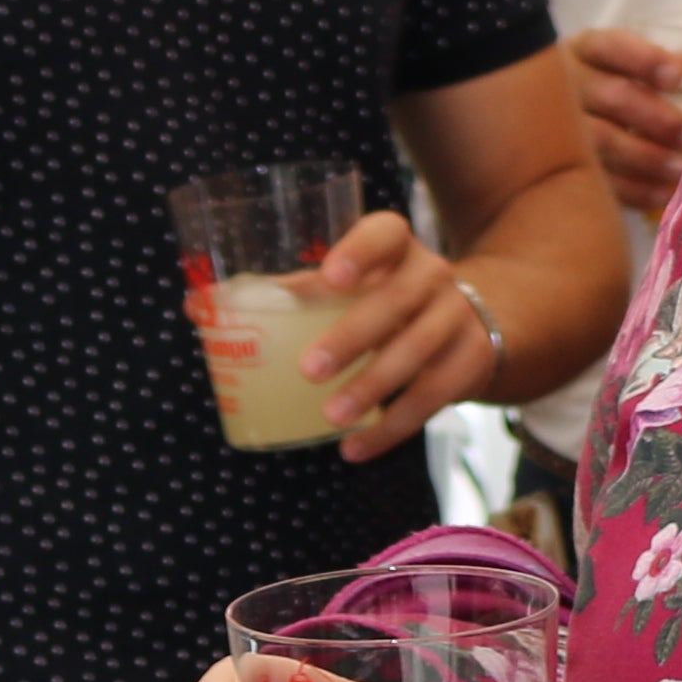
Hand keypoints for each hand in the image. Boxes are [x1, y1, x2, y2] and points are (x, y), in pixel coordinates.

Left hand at [298, 207, 502, 459]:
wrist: (467, 321)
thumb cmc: (384, 298)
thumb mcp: (353, 285)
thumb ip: (297, 294)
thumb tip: (209, 306)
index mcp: (397, 247)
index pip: (385, 234)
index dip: (360, 252)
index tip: (331, 276)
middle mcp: (433, 274)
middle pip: (397, 301)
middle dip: (353, 337)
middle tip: (310, 370)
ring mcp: (458, 316)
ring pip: (418, 351)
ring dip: (372, 386)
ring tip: (331, 416)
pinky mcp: (471, 360)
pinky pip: (433, 398)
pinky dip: (391, 428)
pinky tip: (355, 448)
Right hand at [568, 25, 681, 214]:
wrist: (543, 122)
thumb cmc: (603, 85)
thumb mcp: (623, 64)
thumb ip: (660, 63)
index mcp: (583, 51)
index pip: (610, 48)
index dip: (644, 60)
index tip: (677, 77)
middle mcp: (565, 85)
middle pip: (611, 97)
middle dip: (656, 117)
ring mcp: (557, 128)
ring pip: (601, 141)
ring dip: (646, 157)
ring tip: (681, 168)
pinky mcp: (561, 168)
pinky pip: (597, 178)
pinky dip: (633, 188)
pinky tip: (663, 194)